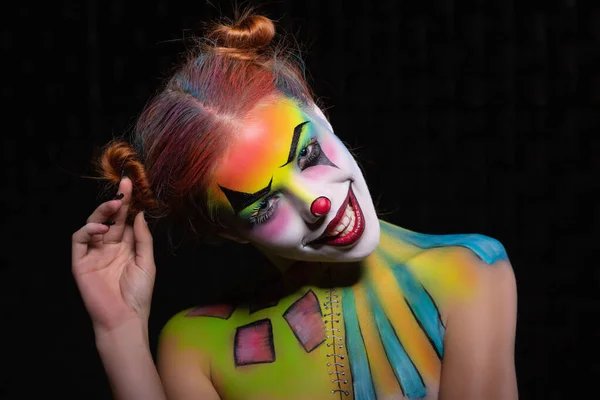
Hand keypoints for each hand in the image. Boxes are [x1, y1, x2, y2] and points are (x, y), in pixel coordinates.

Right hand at [72, 177, 155, 334]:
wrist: (125, 319)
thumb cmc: (138, 294)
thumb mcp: (147, 262)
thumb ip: (142, 238)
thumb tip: (139, 214)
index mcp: (126, 248)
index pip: (125, 221)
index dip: (129, 205)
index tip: (133, 186)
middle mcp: (109, 248)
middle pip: (110, 220)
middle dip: (117, 202)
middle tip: (124, 187)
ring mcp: (94, 254)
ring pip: (93, 225)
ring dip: (103, 212)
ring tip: (115, 204)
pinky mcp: (80, 263)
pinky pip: (79, 241)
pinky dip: (88, 230)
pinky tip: (102, 228)